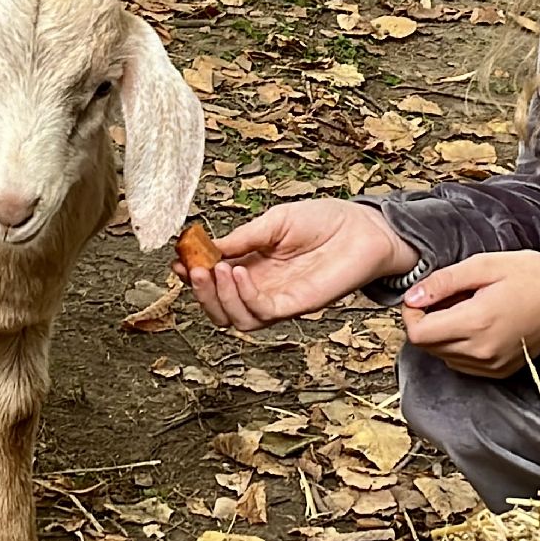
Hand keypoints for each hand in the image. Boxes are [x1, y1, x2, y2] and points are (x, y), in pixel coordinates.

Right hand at [173, 199, 417, 331]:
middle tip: (189, 269)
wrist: (364, 228)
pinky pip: (261, 313)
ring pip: (235, 319)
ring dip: (217, 298)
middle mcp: (261, 287)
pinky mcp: (296, 307)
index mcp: (253, 266)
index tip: (175, 259)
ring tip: (214, 270)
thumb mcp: (275, 221)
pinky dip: (243, 297)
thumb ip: (243, 238)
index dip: (192, 274)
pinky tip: (239, 273)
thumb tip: (208, 247)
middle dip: (199, 292)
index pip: (214, 280)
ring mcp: (277, 300)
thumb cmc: (325, 221)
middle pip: (219, 307)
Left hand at [398, 251, 539, 378]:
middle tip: (445, 297)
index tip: (422, 296)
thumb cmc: (533, 276)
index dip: (412, 314)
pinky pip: (462, 364)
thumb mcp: (485, 265)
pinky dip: (458, 346)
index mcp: (475, 323)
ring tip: (464, 308)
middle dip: (426, 321)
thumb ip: (444, 281)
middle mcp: (481, 351)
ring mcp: (491, 365)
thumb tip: (412, 296)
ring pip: (443, 356)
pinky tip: (474, 324)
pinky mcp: (500, 370)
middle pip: (428, 347)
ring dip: (442, 334)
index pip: (418, 334)